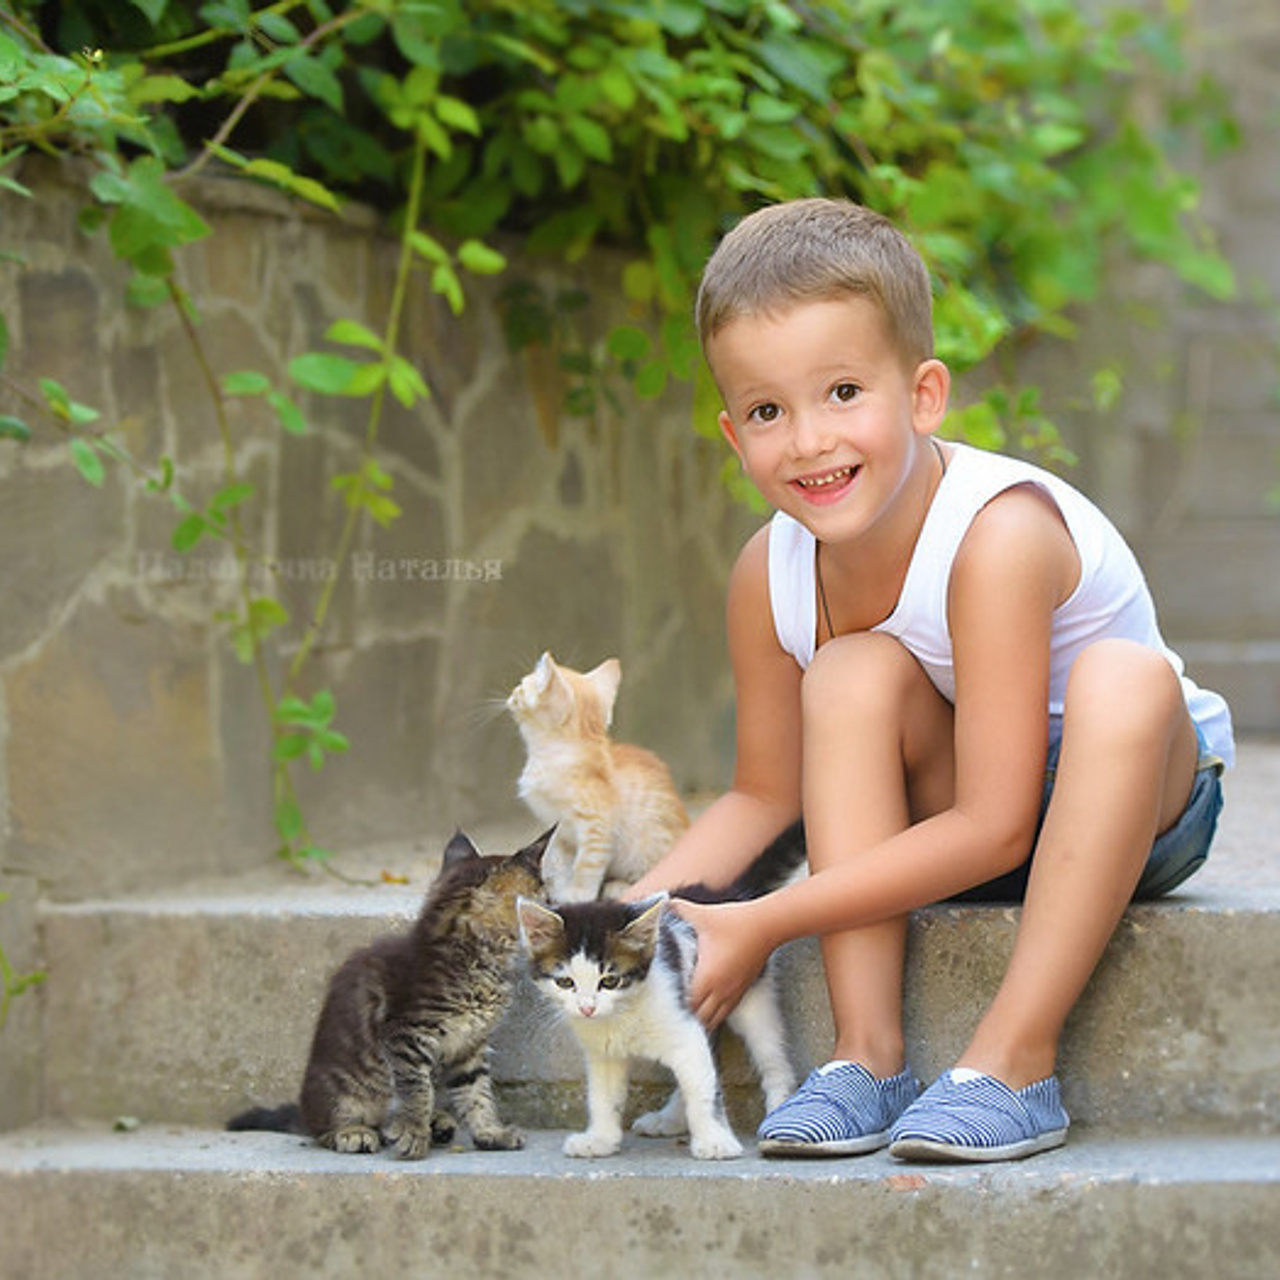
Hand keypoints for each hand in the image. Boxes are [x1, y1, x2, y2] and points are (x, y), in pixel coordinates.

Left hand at [671, 899, 770, 1030]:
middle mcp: (721, 990)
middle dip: (685, 1016)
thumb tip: (664, 903)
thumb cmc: (736, 921)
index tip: (663, 1001)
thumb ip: (680, 909)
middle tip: (672, 1009)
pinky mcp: (743, 989)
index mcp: (708, 976)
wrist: (768, 924)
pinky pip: (727, 1012)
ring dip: (701, 1018)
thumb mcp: (704, 915)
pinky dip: (715, 1014)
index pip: (687, 1005)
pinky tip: (709, 1008)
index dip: (674, 1005)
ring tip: (688, 1014)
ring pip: (714, 1019)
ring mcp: (734, 992)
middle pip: (700, 1018)